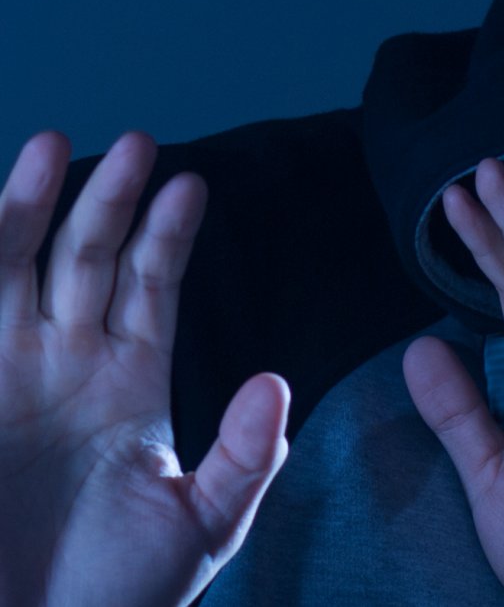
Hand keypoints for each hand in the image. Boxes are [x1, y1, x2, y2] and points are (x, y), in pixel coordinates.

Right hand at [0, 132, 289, 606]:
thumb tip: (277, 383)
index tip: (192, 185)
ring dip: (22, 209)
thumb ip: (244, 455)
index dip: (169, 235)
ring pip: (10, 269)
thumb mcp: (202, 522)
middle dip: (106, 201)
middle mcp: (64, 364)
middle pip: (84, 259)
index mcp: (130, 381)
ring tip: (45, 146)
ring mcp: (4, 374)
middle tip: (136, 142)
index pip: (152, 286)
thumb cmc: (121, 591)